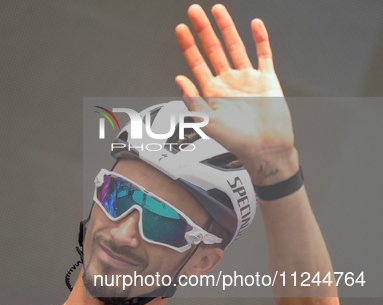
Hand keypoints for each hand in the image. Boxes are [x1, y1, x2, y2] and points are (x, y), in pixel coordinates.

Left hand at [175, 4, 297, 184]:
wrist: (265, 149)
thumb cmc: (236, 141)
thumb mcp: (207, 122)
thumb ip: (192, 100)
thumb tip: (179, 79)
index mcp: (212, 92)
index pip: (196, 62)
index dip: (188, 45)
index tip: (180, 28)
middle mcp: (228, 82)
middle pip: (213, 49)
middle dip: (203, 29)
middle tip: (194, 10)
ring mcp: (247, 78)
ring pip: (235, 46)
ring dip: (226, 28)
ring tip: (218, 10)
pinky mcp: (266, 79)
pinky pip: (263, 54)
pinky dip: (260, 38)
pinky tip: (254, 24)